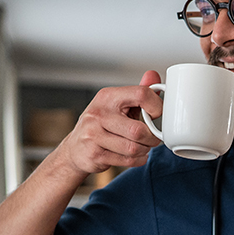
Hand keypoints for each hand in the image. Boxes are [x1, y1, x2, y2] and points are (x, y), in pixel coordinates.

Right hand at [50, 71, 164, 175]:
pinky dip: (138, 160)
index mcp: (107, 97)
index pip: (141, 94)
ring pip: (134, 148)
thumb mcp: (117, 104)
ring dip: (145, 150)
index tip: (157, 114)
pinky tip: (135, 155)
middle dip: (152, 137)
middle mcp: (98, 114)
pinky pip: (127, 160)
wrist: (76, 148)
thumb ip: (138, 92)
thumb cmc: (101, 125)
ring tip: (142, 146)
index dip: (156, 106)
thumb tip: (153, 75)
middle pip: (138, 129)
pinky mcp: (95, 154)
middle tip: (153, 138)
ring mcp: (93, 135)